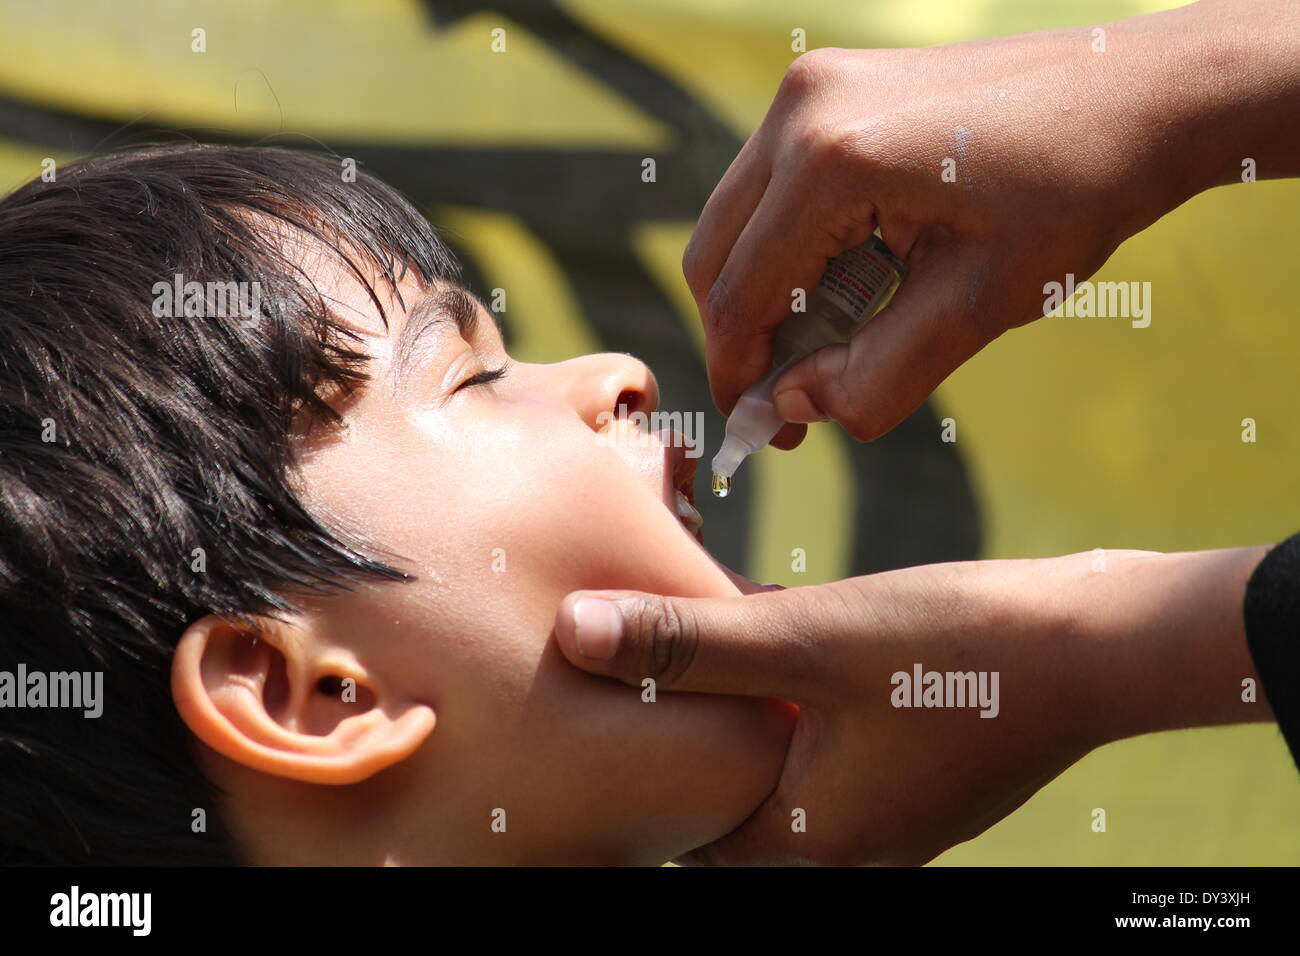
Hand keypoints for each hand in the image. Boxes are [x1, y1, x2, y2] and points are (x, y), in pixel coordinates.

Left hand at [553, 547, 1269, 864]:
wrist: (1098, 645)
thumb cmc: (956, 649)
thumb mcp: (808, 639)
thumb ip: (689, 643)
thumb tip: (571, 633)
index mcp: (808, 839)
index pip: (682, 826)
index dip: (632, 762)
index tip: (590, 702)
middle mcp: (843, 843)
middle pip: (727, 790)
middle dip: (682, 725)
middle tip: (628, 659)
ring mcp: (882, 811)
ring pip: (773, 758)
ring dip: (735, 700)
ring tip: (685, 630)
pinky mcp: (907, 769)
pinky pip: (820, 740)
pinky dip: (786, 693)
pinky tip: (763, 621)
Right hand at [685, 0, 1299, 443]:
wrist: (1146, 91)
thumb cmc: (1078, 192)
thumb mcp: (978, 305)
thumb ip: (875, 375)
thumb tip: (796, 408)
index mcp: (831, 160)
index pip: (739, 292)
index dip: (739, 373)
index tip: (758, 429)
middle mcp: (802, 109)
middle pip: (716, 251)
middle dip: (744, 335)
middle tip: (791, 397)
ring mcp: (814, 86)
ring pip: (739, 218)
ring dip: (769, 291)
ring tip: (835, 342)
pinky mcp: (833, 84)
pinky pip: (776, 184)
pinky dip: (794, 245)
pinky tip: (855, 279)